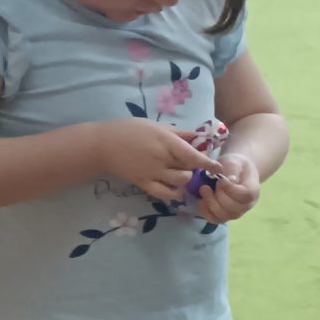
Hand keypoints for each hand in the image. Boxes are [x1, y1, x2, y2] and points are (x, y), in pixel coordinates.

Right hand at [93, 119, 208, 199]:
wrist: (101, 145)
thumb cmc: (129, 130)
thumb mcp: (155, 126)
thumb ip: (179, 133)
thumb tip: (199, 137)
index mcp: (166, 142)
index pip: (193, 156)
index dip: (208, 163)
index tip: (219, 167)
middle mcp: (162, 159)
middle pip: (189, 169)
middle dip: (194, 168)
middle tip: (192, 164)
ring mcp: (152, 173)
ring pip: (180, 182)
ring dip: (185, 180)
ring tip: (181, 173)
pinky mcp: (143, 183)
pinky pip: (164, 194)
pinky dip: (173, 193)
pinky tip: (174, 188)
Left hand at [195, 151, 262, 222]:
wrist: (235, 171)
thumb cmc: (235, 165)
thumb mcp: (234, 161)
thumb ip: (232, 168)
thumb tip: (229, 181)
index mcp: (253, 190)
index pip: (245, 195)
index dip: (230, 189)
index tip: (221, 180)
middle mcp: (247, 205)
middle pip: (233, 208)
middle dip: (217, 195)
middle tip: (209, 183)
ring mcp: (236, 212)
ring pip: (223, 216)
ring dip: (210, 203)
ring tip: (204, 189)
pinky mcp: (225, 216)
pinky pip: (215, 220)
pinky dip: (205, 211)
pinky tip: (202, 200)